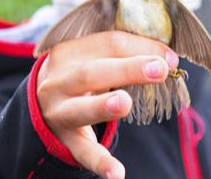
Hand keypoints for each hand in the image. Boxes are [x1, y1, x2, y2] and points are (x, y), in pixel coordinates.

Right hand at [36, 31, 178, 178]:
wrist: (39, 105)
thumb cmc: (79, 75)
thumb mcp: (92, 58)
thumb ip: (124, 55)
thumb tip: (168, 59)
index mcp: (70, 52)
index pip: (109, 44)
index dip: (142, 48)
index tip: (170, 59)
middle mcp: (59, 80)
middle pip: (93, 73)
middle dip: (127, 70)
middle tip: (158, 70)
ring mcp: (59, 111)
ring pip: (80, 108)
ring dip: (102, 106)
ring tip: (123, 103)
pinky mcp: (65, 139)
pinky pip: (82, 151)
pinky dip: (100, 162)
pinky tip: (117, 173)